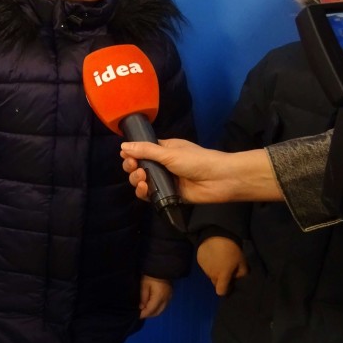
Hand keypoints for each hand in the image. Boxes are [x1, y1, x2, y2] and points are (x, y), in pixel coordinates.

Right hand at [121, 140, 280, 203]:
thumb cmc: (196, 160)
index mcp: (164, 150)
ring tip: (142, 179)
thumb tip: (123, 146)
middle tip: (135, 168)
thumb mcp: (169, 153)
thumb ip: (145, 151)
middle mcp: (163, 165)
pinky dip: (144, 193)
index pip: (141, 151)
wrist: (219, 179)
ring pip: (142, 182)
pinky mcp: (168, 195)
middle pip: (139, 167)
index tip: (127, 157)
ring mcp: (165, 181)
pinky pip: (150, 195)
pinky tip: (146, 189)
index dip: (132, 155)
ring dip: (137, 180)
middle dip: (132, 168)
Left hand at [139, 276, 172, 318]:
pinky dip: (158, 308)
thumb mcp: (144, 286)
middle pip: (158, 312)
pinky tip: (152, 306)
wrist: (162, 267)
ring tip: (146, 310)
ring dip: (154, 312)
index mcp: (159, 297)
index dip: (144, 314)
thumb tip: (141, 307)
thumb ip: (143, 298)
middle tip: (141, 314)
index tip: (138, 316)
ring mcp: (169, 297)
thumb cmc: (151, 276)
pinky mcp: (170, 295)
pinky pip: (164, 306)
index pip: (151, 310)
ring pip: (162, 310)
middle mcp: (166, 299)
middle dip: (149, 314)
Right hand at [197, 236, 248, 295]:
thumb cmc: (232, 249)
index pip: (221, 291)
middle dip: (220, 280)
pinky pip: (205, 266)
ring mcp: (204, 268)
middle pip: (215, 283)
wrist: (217, 235)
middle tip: (226, 270)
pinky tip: (213, 255)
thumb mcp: (242, 262)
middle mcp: (211, 275)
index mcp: (222, 276)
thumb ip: (241, 274)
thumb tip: (236, 278)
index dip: (226, 290)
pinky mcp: (199, 260)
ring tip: (219, 261)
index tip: (229, 284)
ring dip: (214, 271)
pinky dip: (209, 264)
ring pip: (210, 274)